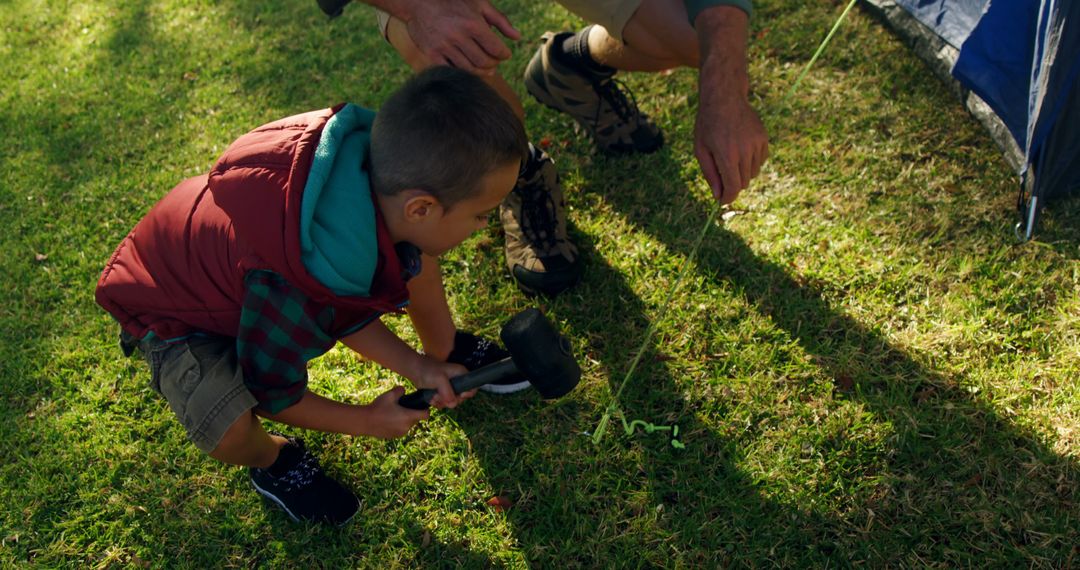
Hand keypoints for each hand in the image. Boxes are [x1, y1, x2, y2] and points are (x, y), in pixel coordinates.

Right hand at [363, 386, 429, 437]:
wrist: (365, 421)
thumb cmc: (378, 407)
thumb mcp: (390, 394)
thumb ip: (400, 390)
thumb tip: (404, 390)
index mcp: (409, 417)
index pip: (426, 415)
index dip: (425, 409)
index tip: (420, 405)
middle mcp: (407, 427)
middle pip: (416, 419)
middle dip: (412, 413)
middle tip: (403, 406)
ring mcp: (401, 433)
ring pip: (408, 425)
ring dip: (405, 420)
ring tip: (394, 413)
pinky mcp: (394, 437)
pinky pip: (401, 430)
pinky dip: (398, 425)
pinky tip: (389, 419)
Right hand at [402, 0, 520, 74]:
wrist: (418, 2)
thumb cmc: (453, 1)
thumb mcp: (479, 4)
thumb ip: (500, 20)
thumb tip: (518, 37)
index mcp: (473, 23)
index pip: (496, 49)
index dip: (504, 54)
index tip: (504, 54)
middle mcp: (459, 37)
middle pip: (484, 62)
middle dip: (494, 64)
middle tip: (495, 62)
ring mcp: (444, 47)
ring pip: (470, 70)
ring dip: (482, 72)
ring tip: (486, 69)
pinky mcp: (432, 55)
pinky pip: (452, 71)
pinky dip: (463, 73)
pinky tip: (469, 69)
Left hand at [411, 355, 474, 408]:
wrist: (415, 370)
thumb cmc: (428, 370)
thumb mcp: (440, 379)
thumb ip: (448, 392)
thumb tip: (452, 404)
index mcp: (461, 374)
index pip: (472, 388)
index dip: (467, 394)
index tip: (458, 395)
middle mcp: (457, 381)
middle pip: (461, 398)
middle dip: (450, 400)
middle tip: (440, 395)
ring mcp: (450, 388)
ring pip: (452, 402)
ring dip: (442, 402)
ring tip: (434, 395)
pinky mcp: (442, 393)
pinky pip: (444, 403)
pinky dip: (437, 403)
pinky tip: (431, 398)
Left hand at [695, 76, 768, 203]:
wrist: (724, 97)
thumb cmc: (708, 125)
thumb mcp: (701, 150)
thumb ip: (711, 174)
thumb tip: (719, 196)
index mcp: (726, 155)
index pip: (733, 187)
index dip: (728, 197)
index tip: (723, 200)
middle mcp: (744, 151)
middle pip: (743, 182)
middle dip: (732, 183)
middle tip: (721, 173)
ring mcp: (756, 143)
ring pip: (753, 173)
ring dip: (742, 172)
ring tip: (730, 156)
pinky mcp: (763, 138)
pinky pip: (761, 161)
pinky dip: (751, 161)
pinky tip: (741, 149)